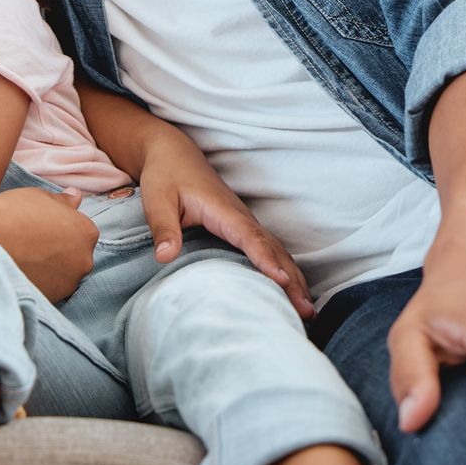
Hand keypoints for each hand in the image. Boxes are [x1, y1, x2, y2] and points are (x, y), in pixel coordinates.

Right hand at [0, 186, 97, 302]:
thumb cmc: (14, 213)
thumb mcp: (40, 196)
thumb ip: (63, 200)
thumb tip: (76, 196)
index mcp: (86, 232)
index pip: (82, 230)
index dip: (61, 226)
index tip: (43, 226)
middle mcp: (84, 260)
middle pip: (76, 254)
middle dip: (60, 249)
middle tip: (33, 241)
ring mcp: (68, 283)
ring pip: (63, 273)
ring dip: (51, 267)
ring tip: (25, 256)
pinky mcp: (51, 298)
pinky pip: (49, 288)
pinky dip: (40, 281)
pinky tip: (22, 270)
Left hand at [139, 133, 312, 316]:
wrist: (172, 152)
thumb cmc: (165, 174)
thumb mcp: (157, 199)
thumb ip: (163, 228)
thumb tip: (165, 257)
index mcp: (223, 210)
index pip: (250, 237)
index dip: (267, 260)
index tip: (282, 281)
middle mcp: (240, 216)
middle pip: (274, 249)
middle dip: (292, 279)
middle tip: (306, 312)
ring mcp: (244, 221)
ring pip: (276, 250)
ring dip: (294, 278)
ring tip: (307, 311)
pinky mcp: (241, 227)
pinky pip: (268, 249)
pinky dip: (284, 269)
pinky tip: (291, 291)